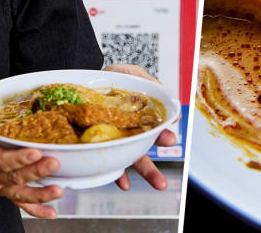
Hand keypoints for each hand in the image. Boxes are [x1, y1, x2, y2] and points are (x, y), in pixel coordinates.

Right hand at [0, 116, 61, 218]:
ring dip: (39, 194)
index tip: (35, 152)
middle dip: (36, 171)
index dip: (18, 158)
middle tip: (54, 163)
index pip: (0, 159)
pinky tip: (50, 212)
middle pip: (14, 176)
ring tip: (57, 191)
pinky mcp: (1, 188)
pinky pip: (18, 202)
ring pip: (18, 192)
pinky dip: (34, 209)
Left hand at [103, 64, 176, 190]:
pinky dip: (116, 175)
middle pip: (144, 151)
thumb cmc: (114, 77)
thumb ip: (153, 86)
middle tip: (162, 182)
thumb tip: (175, 105)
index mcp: (141, 117)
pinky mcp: (96, 147)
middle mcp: (130, 133)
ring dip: (145, 174)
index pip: (155, 129)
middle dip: (154, 167)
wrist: (86, 78)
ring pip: (130, 161)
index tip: (170, 139)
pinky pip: (106, 164)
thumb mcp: (135, 75)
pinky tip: (123, 183)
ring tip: (158, 185)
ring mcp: (114, 142)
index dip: (163, 135)